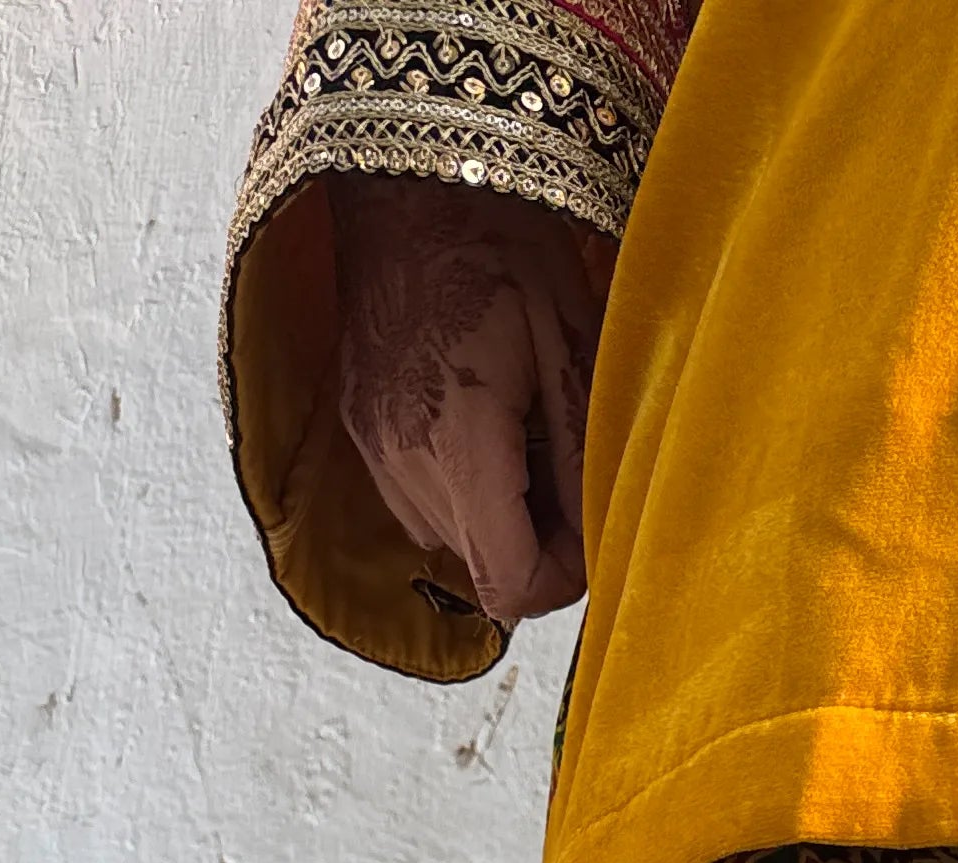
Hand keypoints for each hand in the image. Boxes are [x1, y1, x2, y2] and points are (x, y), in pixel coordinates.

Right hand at [331, 173, 611, 623]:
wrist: (412, 181)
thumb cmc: (504, 248)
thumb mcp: (572, 353)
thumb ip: (581, 463)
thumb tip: (596, 547)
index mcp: (458, 442)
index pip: (510, 585)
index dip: (564, 578)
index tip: (591, 529)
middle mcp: (402, 462)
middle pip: (484, 571)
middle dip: (537, 541)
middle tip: (566, 465)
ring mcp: (372, 448)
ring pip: (453, 542)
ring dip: (499, 515)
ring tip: (525, 435)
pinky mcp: (361, 431)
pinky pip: (422, 501)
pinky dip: (464, 486)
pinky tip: (485, 421)